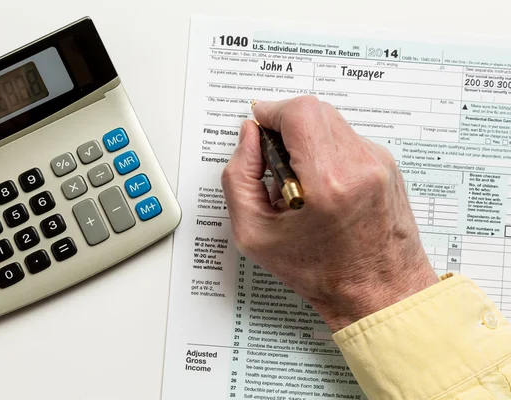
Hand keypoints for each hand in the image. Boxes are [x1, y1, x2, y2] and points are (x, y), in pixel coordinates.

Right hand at [221, 96, 438, 331]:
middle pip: (314, 111)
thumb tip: (248, 138)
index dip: (271, 112)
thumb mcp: (256, 235)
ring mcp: (379, 163)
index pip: (299, 113)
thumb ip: (238, 178)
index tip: (258, 126)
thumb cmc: (321, 273)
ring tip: (298, 181)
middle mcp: (361, 166)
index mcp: (329, 183)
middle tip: (274, 161)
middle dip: (285, 126)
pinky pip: (346, 139)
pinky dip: (325, 151)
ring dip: (305, 139)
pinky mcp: (387, 165)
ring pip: (331, 122)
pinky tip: (319, 187)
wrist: (379, 294)